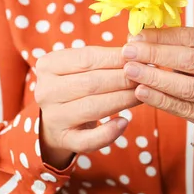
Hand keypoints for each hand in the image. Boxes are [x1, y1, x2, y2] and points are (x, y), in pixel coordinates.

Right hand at [35, 47, 139, 168]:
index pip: (87, 58)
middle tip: (146, 76)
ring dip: (123, 100)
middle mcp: (46, 91)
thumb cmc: (75, 85)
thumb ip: (102, 59)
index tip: (139, 56)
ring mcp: (53, 118)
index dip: (116, 58)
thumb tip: (137, 53)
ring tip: (143, 93)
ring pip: (93, 108)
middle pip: (92, 83)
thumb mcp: (79, 67)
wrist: (55, 119)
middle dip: (123, 78)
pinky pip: (88, 140)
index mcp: (48, 65)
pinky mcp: (64, 140)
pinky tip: (125, 122)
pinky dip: (109, 133)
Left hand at [121, 28, 193, 141]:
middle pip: (190, 60)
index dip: (161, 37)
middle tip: (128, 52)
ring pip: (187, 87)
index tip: (135, 37)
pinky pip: (184, 109)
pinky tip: (141, 92)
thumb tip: (137, 36)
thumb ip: (176, 42)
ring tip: (131, 71)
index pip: (192, 37)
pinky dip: (160, 100)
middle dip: (155, 55)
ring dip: (155, 78)